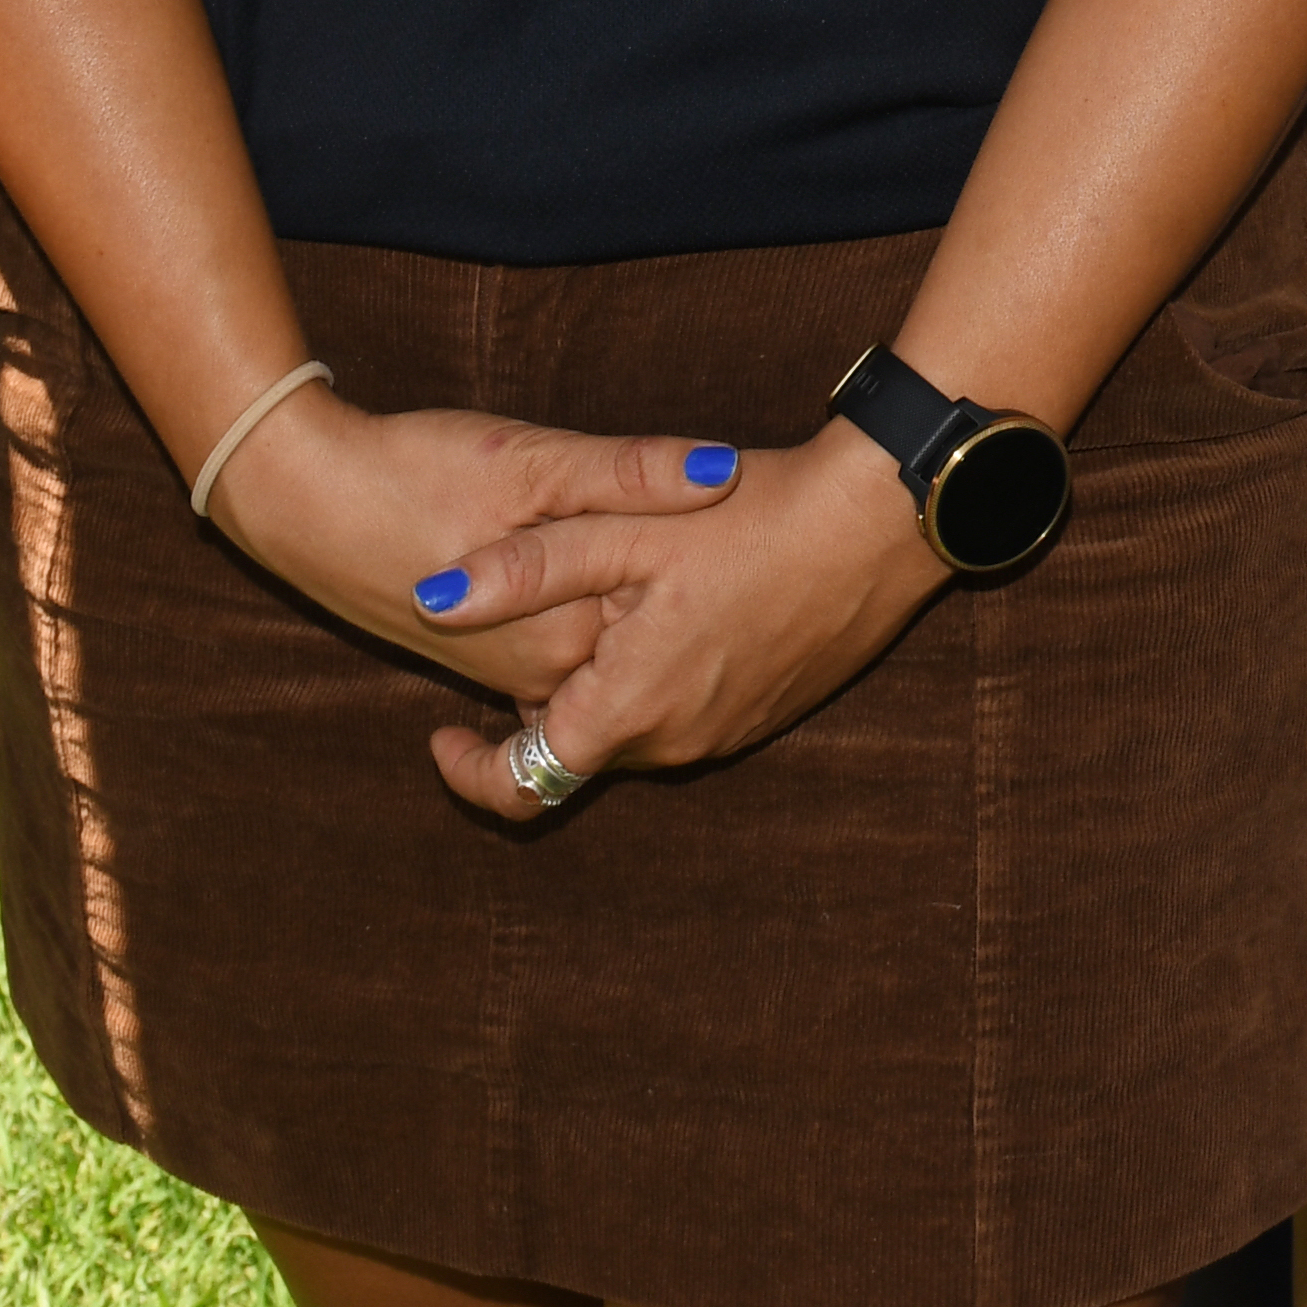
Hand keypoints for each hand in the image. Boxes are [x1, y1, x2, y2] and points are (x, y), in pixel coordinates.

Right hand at [220, 389, 740, 713]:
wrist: (306, 504)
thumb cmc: (418, 473)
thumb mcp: (532, 457)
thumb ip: (631, 472)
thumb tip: (724, 471)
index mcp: (573, 632)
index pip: (686, 638)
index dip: (741, 594)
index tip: (783, 555)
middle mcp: (547, 673)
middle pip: (654, 665)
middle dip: (704, 624)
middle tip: (755, 565)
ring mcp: (511, 675)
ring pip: (610, 675)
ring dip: (654, 639)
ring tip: (707, 580)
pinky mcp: (486, 662)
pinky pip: (566, 675)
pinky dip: (603, 644)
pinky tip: (626, 599)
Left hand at [435, 422, 941, 825]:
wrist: (877, 523)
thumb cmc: (749, 519)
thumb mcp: (621, 529)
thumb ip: (522, 570)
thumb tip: (430, 602)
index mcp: (629, 709)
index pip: (522, 786)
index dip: (467, 774)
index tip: (437, 735)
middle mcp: (675, 742)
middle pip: (575, 752)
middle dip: (535, 710)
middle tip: (519, 634)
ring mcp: (724, 732)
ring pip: (629, 732)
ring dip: (599, 691)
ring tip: (596, 606)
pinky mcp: (762, 711)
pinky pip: (680, 716)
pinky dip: (651, 681)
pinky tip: (665, 606)